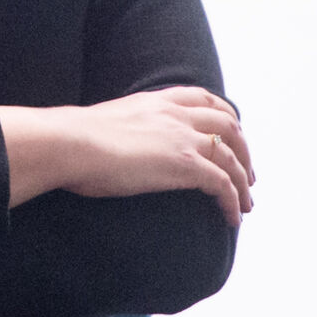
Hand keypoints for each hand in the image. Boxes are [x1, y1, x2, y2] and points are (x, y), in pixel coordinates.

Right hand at [0, 87, 252, 223]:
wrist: (69, 143)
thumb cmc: (73, 140)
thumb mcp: (106, 122)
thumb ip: (123, 129)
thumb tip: (110, 144)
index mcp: (158, 100)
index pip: (205, 98)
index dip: (225, 116)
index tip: (231, 134)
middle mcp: (177, 114)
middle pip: (229, 125)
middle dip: (243, 150)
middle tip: (246, 174)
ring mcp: (183, 137)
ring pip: (233, 156)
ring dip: (244, 180)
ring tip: (246, 202)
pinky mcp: (184, 164)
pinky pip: (223, 183)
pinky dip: (234, 201)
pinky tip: (233, 217)